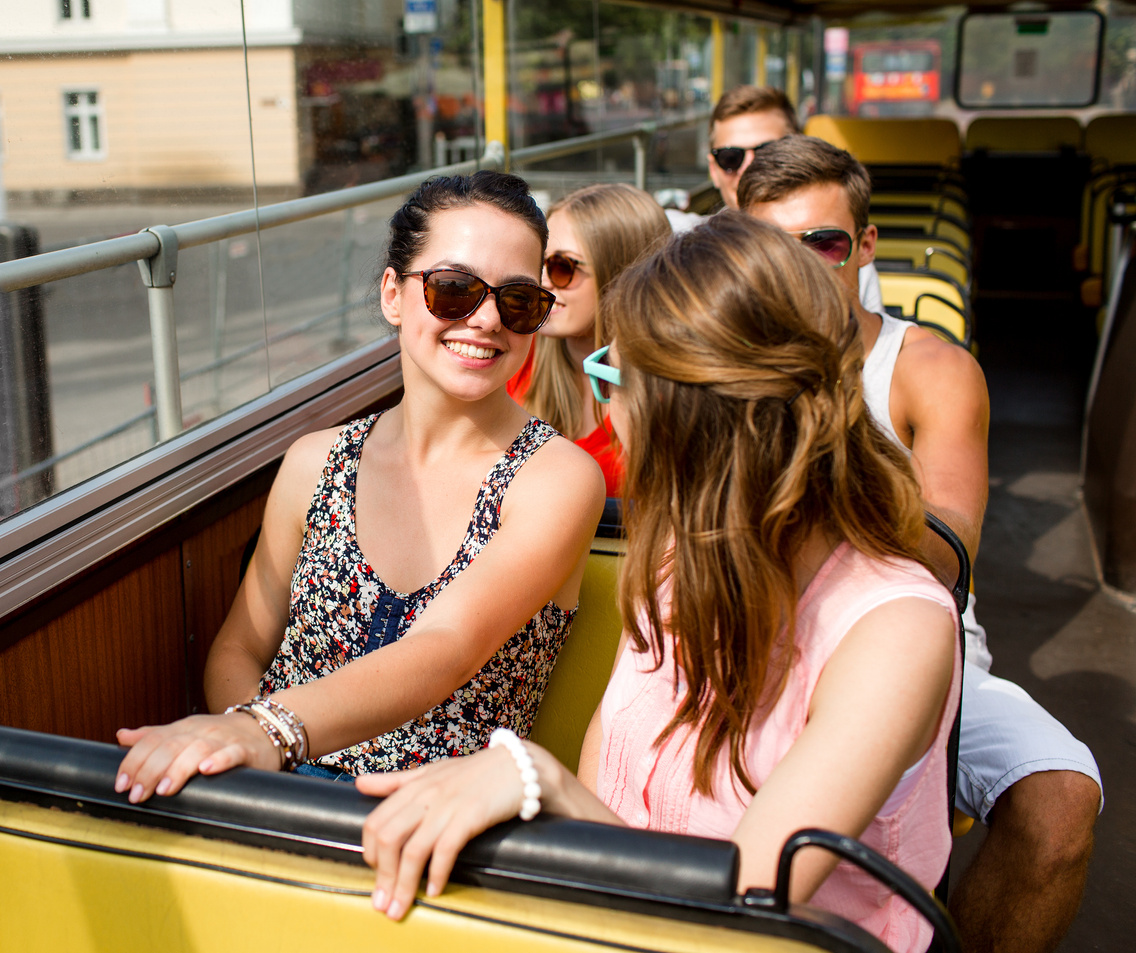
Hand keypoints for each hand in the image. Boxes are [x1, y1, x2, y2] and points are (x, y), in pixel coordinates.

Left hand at [115, 712, 280, 802]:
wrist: (265, 727)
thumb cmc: (220, 735)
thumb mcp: (186, 732)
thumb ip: (154, 736)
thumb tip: (121, 736)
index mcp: (184, 728)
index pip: (153, 740)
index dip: (134, 761)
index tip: (121, 784)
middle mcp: (201, 731)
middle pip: (171, 746)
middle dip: (150, 770)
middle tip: (137, 794)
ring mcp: (223, 739)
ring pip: (198, 749)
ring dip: (178, 768)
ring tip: (164, 789)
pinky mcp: (246, 750)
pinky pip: (232, 753)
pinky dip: (219, 760)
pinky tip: (207, 770)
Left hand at [357, 745, 526, 919]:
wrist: (519, 766)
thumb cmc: (475, 772)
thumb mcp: (432, 772)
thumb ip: (396, 781)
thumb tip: (360, 783)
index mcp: (414, 786)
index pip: (374, 822)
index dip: (369, 853)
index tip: (376, 874)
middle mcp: (426, 795)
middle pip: (388, 840)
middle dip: (382, 877)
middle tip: (384, 903)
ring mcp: (448, 805)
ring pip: (413, 850)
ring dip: (404, 885)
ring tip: (401, 906)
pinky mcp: (471, 815)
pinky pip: (445, 849)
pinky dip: (437, 874)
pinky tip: (434, 890)